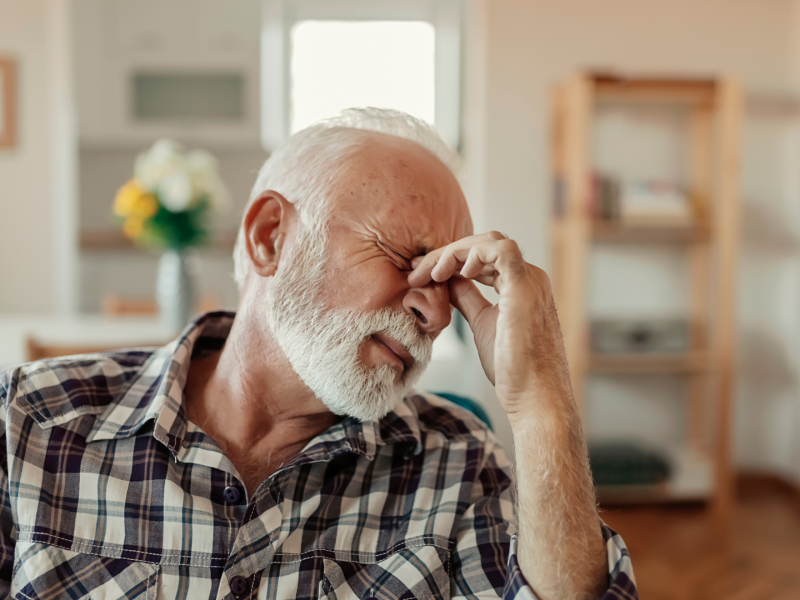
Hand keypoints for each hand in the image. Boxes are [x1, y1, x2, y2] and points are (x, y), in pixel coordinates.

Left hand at [408, 232, 572, 421]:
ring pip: (489, 241)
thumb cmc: (514, 370)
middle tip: (417, 271)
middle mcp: (530, 278)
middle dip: (446, 254)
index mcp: (521, 286)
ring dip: (454, 252)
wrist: (534, 396)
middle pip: (484, 245)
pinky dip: (473, 253)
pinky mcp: (524, 286)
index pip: (484, 258)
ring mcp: (530, 280)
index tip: (421, 274)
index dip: (451, 261)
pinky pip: (499, 249)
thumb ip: (468, 299)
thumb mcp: (482, 323)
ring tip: (430, 273)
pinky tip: (455, 272)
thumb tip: (449, 282)